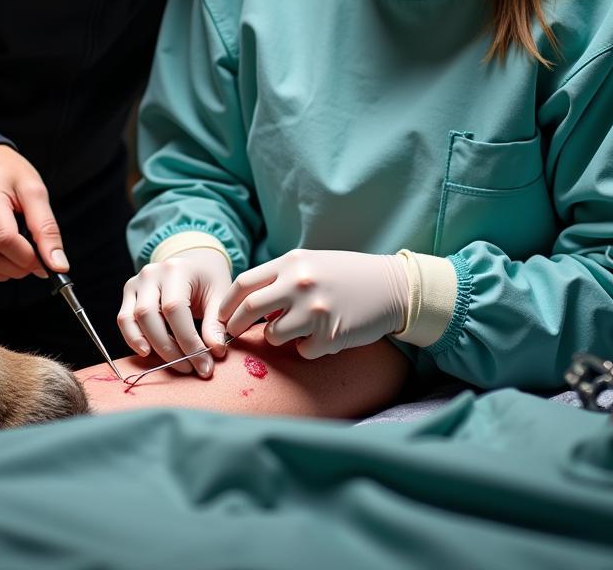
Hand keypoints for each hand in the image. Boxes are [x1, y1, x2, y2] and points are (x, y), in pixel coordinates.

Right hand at [0, 144, 67, 280]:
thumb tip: (57, 264)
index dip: (29, 257)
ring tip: (24, 253)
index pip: (5, 240)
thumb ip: (47, 228)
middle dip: (21, 266)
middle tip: (38, 256)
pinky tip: (9, 254)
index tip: (48, 259)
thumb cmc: (10, 172)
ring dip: (10, 270)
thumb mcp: (35, 190)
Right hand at [117, 248, 232, 376]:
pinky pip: (124, 320)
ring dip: (151, 347)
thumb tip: (215, 351)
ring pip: (131, 319)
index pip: (175, 309)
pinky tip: (150, 353)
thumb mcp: (219, 295)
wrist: (195, 262)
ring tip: (175, 364)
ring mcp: (136, 282)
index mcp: (176, 269)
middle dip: (169, 349)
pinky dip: (134, 340)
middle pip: (149, 316)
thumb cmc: (208, 280)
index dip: (188, 341)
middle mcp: (151, 273)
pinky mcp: (129, 293)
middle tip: (190, 368)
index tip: (204, 364)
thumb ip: (215, 323)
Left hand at [219, 249, 407, 358]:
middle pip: (249, 308)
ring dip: (276, 337)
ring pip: (273, 335)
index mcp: (292, 262)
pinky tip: (321, 337)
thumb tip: (246, 303)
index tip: (221, 317)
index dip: (227, 303)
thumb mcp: (310, 263)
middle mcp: (299, 283)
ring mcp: (314, 309)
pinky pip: (303, 351)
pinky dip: (306, 348)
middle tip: (232, 335)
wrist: (391, 286)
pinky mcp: (330, 334)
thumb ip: (279, 277)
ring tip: (292, 331)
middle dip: (235, 325)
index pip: (244, 283)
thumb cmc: (346, 274)